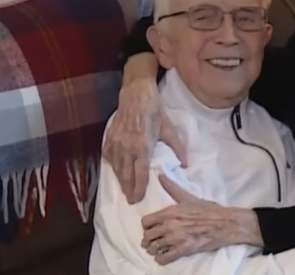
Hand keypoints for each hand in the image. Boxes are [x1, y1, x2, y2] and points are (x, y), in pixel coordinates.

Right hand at [103, 79, 186, 203]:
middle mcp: (127, 147)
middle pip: (125, 174)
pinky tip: (116, 170)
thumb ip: (177, 147)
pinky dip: (112, 165)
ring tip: (125, 189)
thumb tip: (186, 164)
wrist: (136, 94)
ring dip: (120, 180)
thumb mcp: (169, 128)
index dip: (139, 188)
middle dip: (128, 189)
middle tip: (131, 200)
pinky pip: (108, 156)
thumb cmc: (154, 110)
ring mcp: (116, 142)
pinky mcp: (109, 137)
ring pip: (116, 167)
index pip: (140, 173)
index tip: (138, 199)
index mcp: (142, 146)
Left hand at [141, 175, 261, 264]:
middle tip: (156, 240)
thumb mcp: (189, 197)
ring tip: (161, 248)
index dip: (147, 226)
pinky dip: (162, 259)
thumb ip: (172, 188)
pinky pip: (163, 259)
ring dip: (155, 250)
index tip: (153, 228)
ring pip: (153, 249)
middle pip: (147, 237)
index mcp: (169, 212)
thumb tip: (160, 175)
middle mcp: (170, 225)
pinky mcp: (184, 250)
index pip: (145, 222)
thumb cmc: (208, 209)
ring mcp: (176, 239)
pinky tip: (167, 255)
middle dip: (149, 239)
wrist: (225, 223)